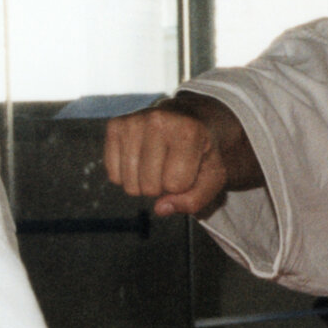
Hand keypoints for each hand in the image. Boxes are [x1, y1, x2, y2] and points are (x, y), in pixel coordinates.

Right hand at [104, 95, 236, 216]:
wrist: (189, 119)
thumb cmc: (201, 152)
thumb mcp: (213, 177)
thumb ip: (195, 200)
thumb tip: (160, 208)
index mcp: (189, 131)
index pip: (176, 184)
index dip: (184, 185)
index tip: (191, 166)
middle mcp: (158, 121)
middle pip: (150, 187)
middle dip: (163, 186)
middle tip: (173, 165)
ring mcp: (133, 121)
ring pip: (130, 185)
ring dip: (145, 184)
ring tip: (159, 162)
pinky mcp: (115, 126)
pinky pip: (114, 175)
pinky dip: (128, 176)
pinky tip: (142, 159)